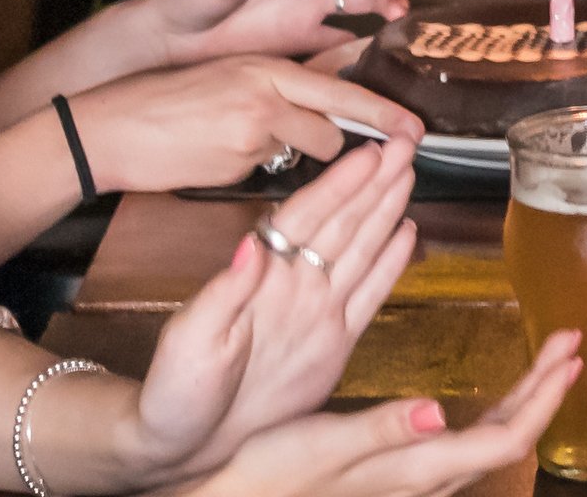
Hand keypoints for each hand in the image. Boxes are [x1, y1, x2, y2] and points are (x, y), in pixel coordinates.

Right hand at [70, 57, 419, 199]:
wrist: (111, 127)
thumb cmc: (166, 104)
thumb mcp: (226, 78)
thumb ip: (273, 89)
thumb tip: (314, 110)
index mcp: (265, 67)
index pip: (339, 89)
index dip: (382, 111)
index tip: (416, 126)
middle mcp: (265, 93)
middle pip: (335, 125)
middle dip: (348, 143)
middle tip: (372, 148)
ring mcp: (250, 131)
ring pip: (305, 152)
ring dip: (296, 156)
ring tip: (253, 145)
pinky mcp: (234, 164)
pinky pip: (267, 171)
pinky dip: (258, 169)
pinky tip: (223, 157)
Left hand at [121, 140, 423, 481]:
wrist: (188, 444)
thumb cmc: (177, 392)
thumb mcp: (192, 340)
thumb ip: (223, 291)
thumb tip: (248, 244)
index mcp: (261, 279)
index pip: (307, 218)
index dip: (339, 184)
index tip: (368, 152)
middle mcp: (294, 287)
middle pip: (341, 222)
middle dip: (374, 181)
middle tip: (404, 144)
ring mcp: (317, 312)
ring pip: (360, 248)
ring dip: (385, 209)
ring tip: (408, 172)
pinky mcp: (334, 343)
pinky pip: (369, 295)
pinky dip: (390, 264)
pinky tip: (406, 234)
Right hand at [172, 334, 581, 496]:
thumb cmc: (272, 473)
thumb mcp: (323, 444)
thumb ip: (382, 429)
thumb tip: (435, 412)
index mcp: (415, 468)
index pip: (505, 437)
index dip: (544, 397)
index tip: (568, 354)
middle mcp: (423, 479)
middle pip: (507, 438)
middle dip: (544, 390)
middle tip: (568, 344)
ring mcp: (413, 481)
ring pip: (487, 442)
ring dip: (522, 401)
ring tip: (542, 364)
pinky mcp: (397, 475)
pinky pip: (463, 445)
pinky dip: (488, 415)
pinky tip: (483, 401)